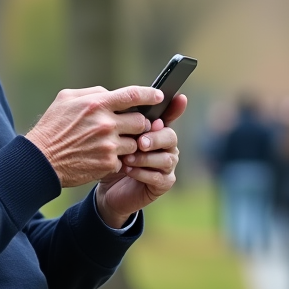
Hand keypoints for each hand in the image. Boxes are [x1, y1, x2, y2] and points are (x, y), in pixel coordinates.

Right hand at [25, 85, 159, 188]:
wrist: (41, 160)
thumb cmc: (52, 126)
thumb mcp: (67, 99)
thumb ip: (93, 93)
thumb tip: (111, 93)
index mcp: (98, 104)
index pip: (133, 96)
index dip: (150, 95)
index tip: (159, 97)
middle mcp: (106, 124)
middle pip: (140, 122)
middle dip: (138, 124)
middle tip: (129, 126)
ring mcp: (109, 145)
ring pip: (135, 143)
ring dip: (128, 143)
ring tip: (111, 144)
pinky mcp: (108, 164)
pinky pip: (124, 160)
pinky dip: (117, 159)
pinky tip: (101, 157)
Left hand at [95, 95, 186, 227]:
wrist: (109, 190)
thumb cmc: (115, 159)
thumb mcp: (117, 139)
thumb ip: (125, 123)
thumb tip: (126, 103)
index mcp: (158, 131)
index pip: (170, 117)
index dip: (176, 108)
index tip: (180, 98)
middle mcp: (167, 147)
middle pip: (170, 137)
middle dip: (155, 138)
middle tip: (140, 142)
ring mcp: (168, 166)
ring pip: (166, 158)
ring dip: (145, 158)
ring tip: (127, 159)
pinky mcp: (164, 184)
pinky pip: (159, 177)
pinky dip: (143, 173)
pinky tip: (128, 170)